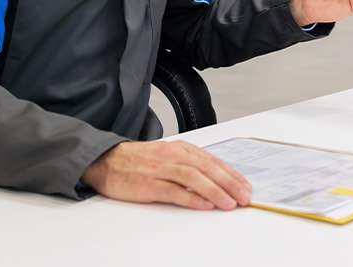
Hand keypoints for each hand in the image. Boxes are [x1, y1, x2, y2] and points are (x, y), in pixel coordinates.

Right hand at [80, 140, 251, 208]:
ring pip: (194, 178)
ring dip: (215, 190)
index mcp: (181, 148)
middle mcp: (173, 156)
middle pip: (207, 168)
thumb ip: (190, 165)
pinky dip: (191, 198)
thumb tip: (217, 180)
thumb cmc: (139, 161)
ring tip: (230, 203)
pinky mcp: (148, 184)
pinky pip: (174, 191)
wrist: (106, 161)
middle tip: (245, 196)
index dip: (232, 174)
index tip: (246, 186)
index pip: (213, 161)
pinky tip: (205, 204)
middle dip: (230, 183)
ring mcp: (161, 169)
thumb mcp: (168, 156)